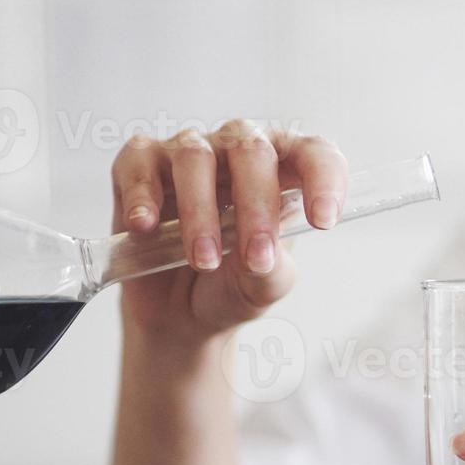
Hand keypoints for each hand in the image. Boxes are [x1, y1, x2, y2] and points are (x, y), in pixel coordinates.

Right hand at [108, 120, 348, 343]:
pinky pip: (140, 162)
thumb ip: (272, 269)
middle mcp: (238, 152)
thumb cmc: (232, 287)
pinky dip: (143, 194)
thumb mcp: (264, 287)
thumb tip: (260, 254)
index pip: (314, 154)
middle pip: (251, 149)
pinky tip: (147, 226)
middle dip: (255, 205)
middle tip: (253, 257)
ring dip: (200, 212)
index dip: (323, 179)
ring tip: (203, 261)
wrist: (181, 315)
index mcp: (284, 173)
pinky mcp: (140, 165)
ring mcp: (188, 153)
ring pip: (195, 156)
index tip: (323, 221)